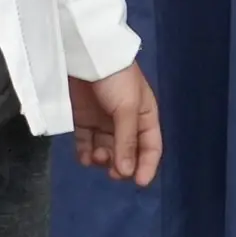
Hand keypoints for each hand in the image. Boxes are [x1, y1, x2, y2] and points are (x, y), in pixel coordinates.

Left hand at [68, 63, 161, 187]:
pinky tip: (85, 157)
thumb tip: (127, 172)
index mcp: (145, 115)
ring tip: (97, 157)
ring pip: (107, 150)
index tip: (138, 182)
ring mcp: (104, 120)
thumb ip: (127, 141)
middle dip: (122, 165)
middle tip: (113, 172)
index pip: (151, 146)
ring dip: (104, 159)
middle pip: (128, 152)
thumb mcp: (127, 108)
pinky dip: (86, 153)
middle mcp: (126, 121)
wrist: (87, 54)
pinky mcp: (84, 119)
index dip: (147, 165)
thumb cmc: (116, 79)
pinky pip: (87, 143)